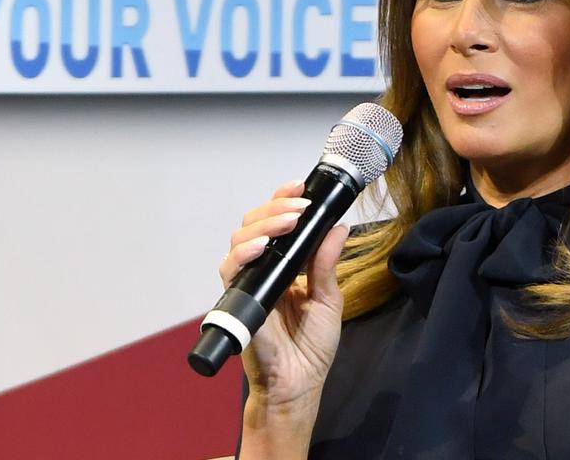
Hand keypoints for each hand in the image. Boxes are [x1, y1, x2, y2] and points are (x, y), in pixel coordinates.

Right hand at [221, 180, 348, 410]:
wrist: (298, 384)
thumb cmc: (311, 348)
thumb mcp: (328, 299)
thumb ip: (327, 263)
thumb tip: (338, 227)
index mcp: (285, 265)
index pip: (276, 222)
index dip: (283, 199)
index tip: (301, 185)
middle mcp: (263, 269)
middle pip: (254, 223)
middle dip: (275, 206)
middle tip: (299, 205)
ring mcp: (248, 282)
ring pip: (240, 239)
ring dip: (264, 224)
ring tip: (288, 221)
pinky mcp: (237, 299)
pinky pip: (230, 269)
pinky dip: (243, 253)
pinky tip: (261, 246)